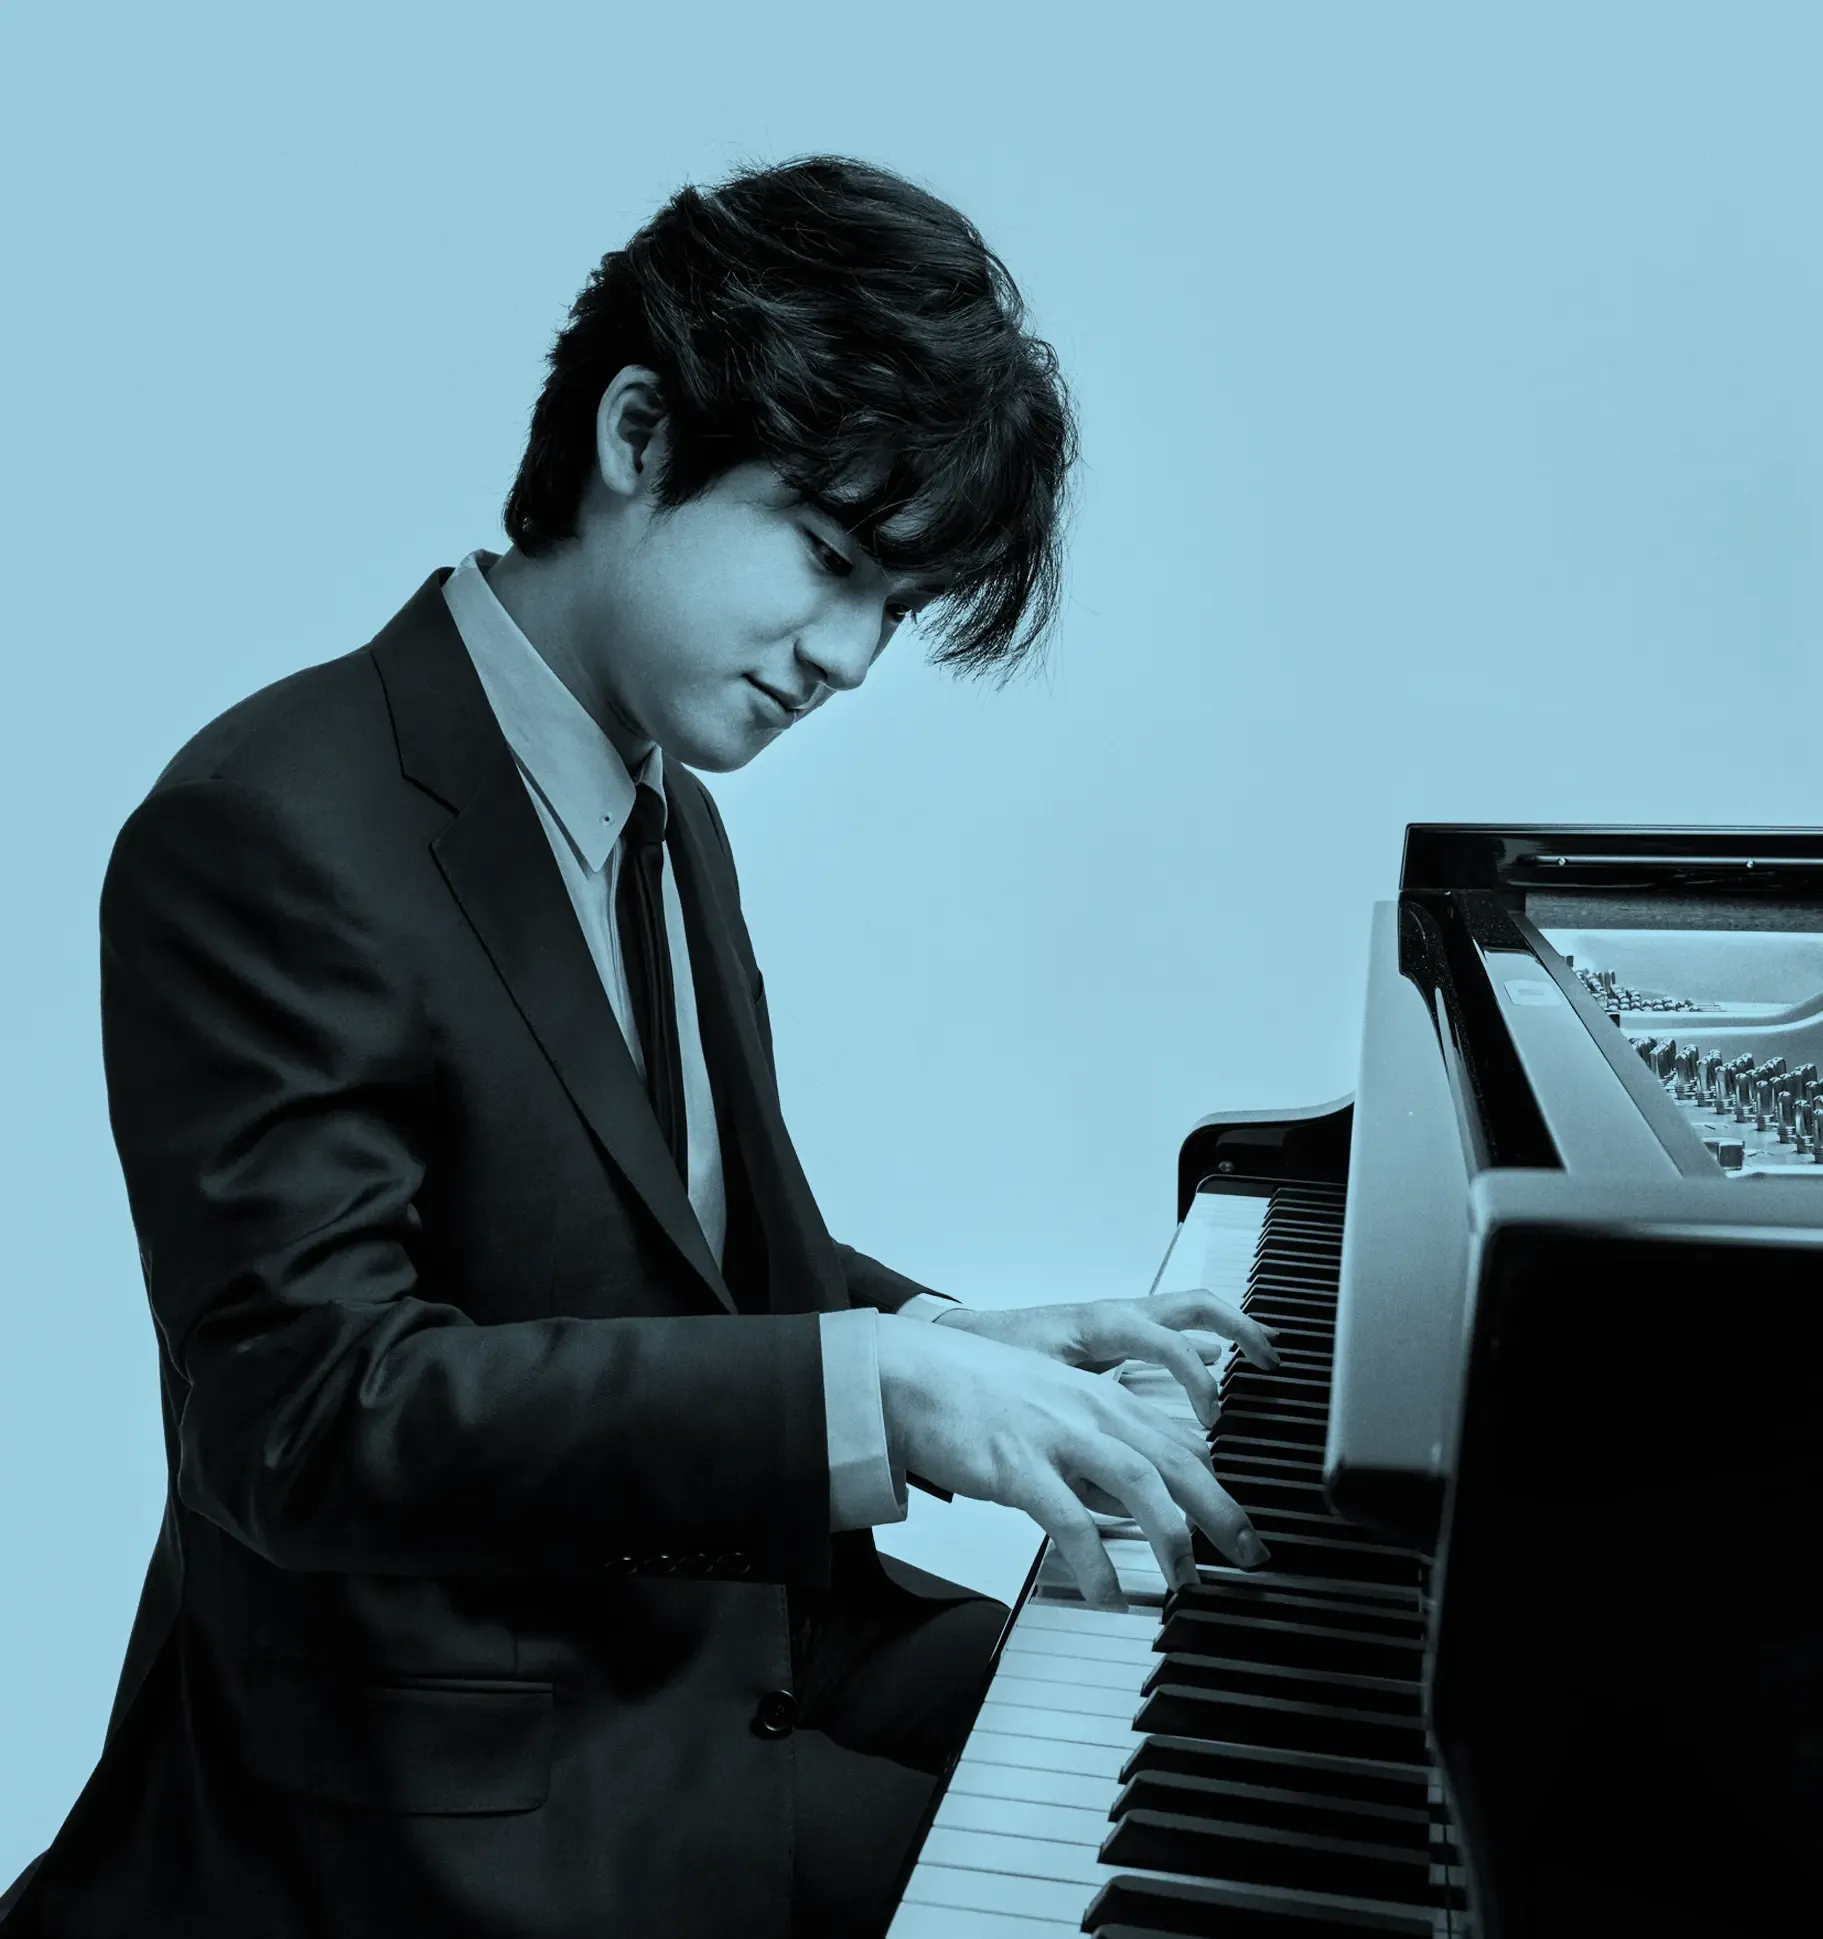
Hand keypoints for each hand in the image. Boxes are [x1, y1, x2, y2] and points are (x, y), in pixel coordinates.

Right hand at [875, 1312, 1268, 1613]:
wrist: (912, 1376)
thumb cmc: (978, 1393)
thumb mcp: (1052, 1407)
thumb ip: (1096, 1444)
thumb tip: (1131, 1495)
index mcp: (1102, 1399)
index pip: (1181, 1442)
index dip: (1221, 1485)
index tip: (1243, 1526)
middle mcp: (1089, 1411)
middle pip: (1177, 1460)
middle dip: (1222, 1512)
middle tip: (1250, 1556)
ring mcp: (1055, 1435)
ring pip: (1138, 1482)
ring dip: (1171, 1536)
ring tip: (1185, 1582)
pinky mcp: (1018, 1465)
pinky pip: (1069, 1521)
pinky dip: (1096, 1564)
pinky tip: (1109, 1597)